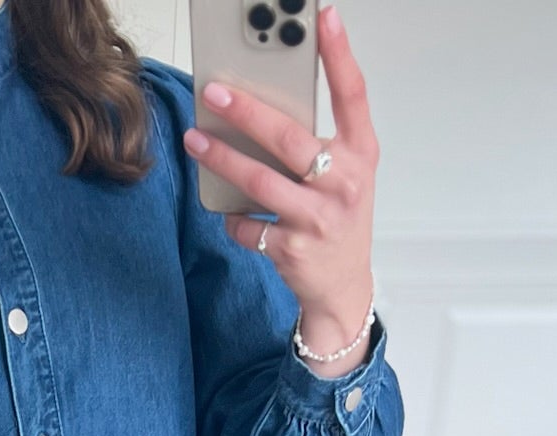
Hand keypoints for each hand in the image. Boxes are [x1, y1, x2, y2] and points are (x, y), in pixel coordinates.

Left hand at [184, 4, 377, 372]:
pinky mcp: (292, 249)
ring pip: (259, 180)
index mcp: (361, 154)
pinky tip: (233, 214)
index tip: (323, 17)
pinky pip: (248, 224)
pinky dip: (234, 219)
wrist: (343, 287)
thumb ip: (318, 141)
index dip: (339, 54)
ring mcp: (318, 218)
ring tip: (195, 139)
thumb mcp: (345, 175)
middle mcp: (344, 183)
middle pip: (288, 137)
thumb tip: (261, 105)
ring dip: (221, 158)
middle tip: (214, 91)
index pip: (353, 95)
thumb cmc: (338, 220)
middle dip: (246, 111)